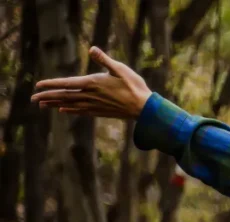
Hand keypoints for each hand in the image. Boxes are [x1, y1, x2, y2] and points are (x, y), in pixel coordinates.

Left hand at [31, 47, 151, 118]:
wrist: (144, 108)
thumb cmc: (134, 86)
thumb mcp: (120, 69)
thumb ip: (104, 60)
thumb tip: (92, 49)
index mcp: (92, 83)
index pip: (66, 84)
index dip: (51, 84)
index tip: (38, 85)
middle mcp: (90, 96)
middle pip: (64, 96)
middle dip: (47, 97)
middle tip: (33, 98)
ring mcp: (94, 105)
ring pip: (70, 105)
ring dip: (55, 104)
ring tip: (43, 105)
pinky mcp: (100, 112)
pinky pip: (80, 111)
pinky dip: (70, 110)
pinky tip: (63, 111)